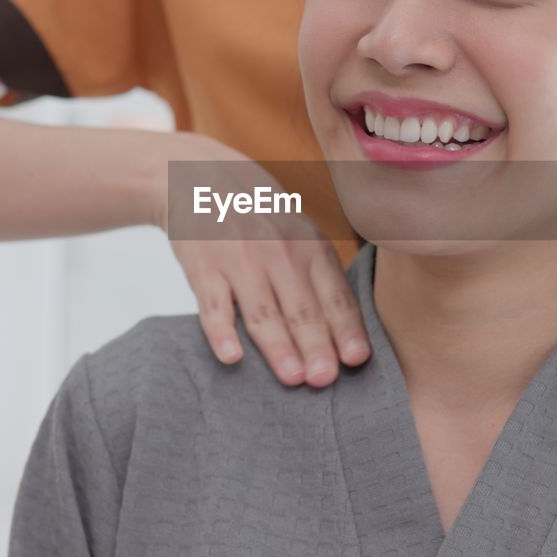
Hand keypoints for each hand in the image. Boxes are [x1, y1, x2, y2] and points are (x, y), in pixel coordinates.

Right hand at [158, 132, 370, 387]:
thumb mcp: (299, 232)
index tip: (357, 359)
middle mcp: (280, 252)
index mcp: (310, 247)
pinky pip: (213, 304)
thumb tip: (346, 332)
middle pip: (302, 307)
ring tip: (293, 378)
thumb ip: (319, 275)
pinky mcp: (203, 266)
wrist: (199, 177)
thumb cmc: (260, 216)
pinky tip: (231, 357)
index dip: (346, 328)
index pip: (334, 295)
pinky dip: (221, 331)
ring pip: (262, 310)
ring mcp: (240, 259)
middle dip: (316, 345)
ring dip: (278, 346)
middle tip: (326, 379)